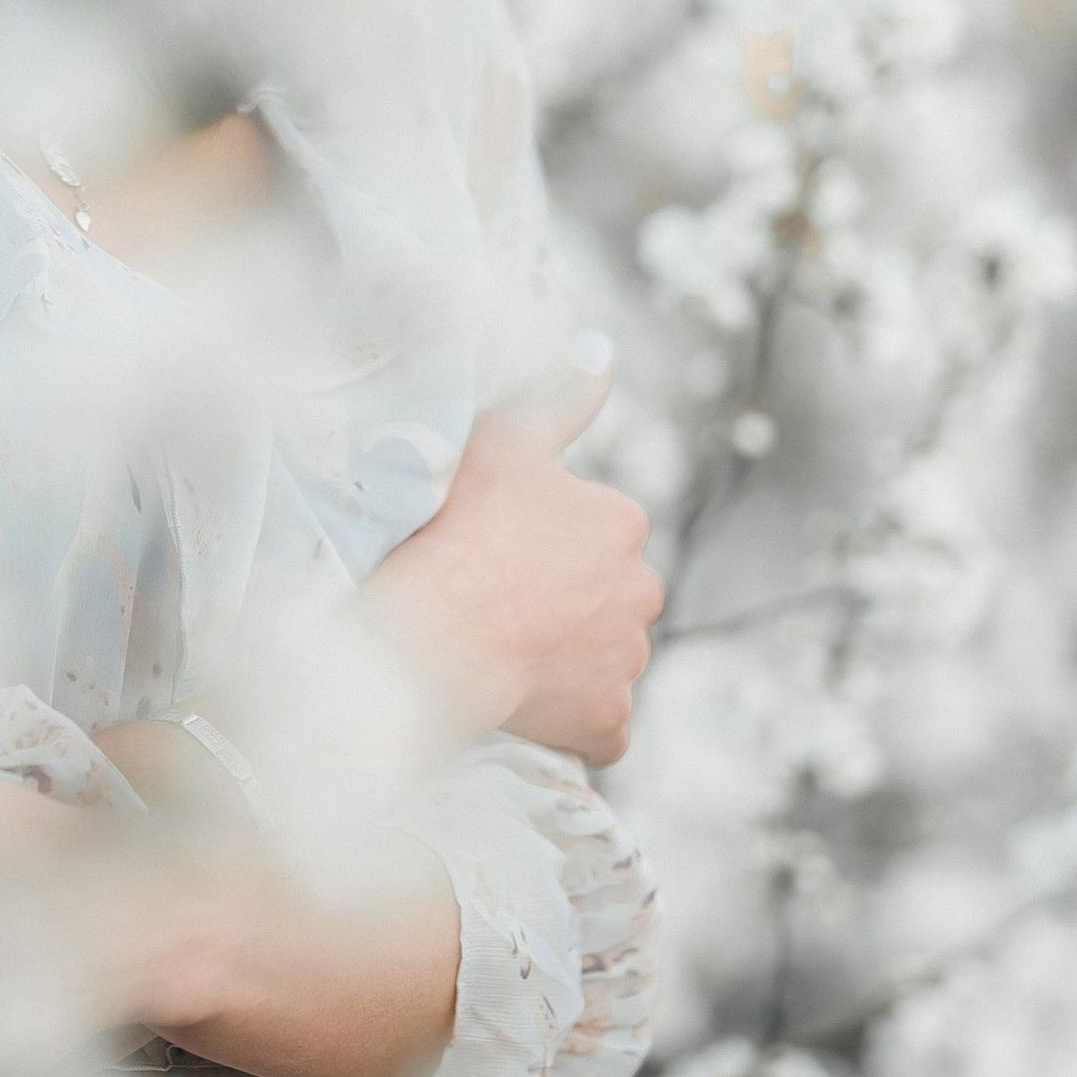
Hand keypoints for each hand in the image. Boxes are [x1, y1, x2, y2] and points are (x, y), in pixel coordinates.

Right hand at [367, 340, 661, 751]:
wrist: (435, 631)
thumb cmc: (457, 525)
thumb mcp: (501, 437)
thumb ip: (559, 397)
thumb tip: (601, 349)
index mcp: (621, 521)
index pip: (596, 531)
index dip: (542, 540)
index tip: (496, 547)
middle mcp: (642, 590)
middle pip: (607, 595)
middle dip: (567, 601)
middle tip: (497, 601)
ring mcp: (626, 661)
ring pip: (602, 657)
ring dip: (565, 658)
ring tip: (498, 651)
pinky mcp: (607, 722)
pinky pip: (600, 726)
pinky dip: (572, 721)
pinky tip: (526, 705)